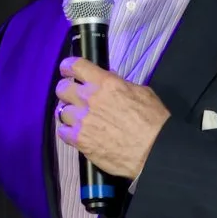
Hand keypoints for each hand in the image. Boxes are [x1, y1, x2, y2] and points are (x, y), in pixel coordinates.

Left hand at [56, 58, 169, 178]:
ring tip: (79, 119)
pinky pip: (62, 132)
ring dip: (70, 113)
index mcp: (106, 84)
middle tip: (74, 97)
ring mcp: (82, 121)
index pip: (76, 66)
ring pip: (62, 112)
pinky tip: (78, 134)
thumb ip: (120, 84)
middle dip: (67, 91)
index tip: (68, 70)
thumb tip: (108, 80)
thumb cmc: (154, 121)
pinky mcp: (79, 141)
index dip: (69, 67)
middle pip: (62, 89)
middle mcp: (90, 99)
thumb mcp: (142, 92)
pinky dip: (68, 132)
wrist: (154, 151)